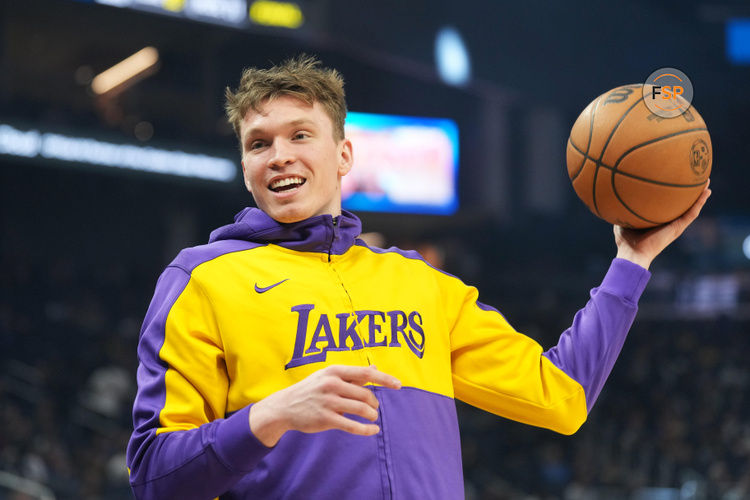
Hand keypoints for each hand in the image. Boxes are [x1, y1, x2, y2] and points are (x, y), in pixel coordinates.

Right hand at [248, 365, 400, 446]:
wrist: (285, 406)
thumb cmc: (311, 389)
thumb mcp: (328, 376)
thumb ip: (352, 374)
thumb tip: (375, 368)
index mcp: (334, 371)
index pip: (366, 373)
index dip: (384, 379)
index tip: (399, 384)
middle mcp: (332, 384)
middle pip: (365, 393)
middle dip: (374, 402)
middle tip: (374, 408)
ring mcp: (328, 402)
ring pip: (361, 409)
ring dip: (371, 414)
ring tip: (372, 417)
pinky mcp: (325, 419)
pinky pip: (352, 426)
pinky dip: (366, 429)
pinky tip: (373, 430)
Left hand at [614, 181, 710, 269]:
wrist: (633, 254)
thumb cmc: (626, 240)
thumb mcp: (623, 219)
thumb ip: (622, 208)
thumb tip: (617, 194)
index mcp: (658, 220)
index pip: (667, 205)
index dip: (672, 194)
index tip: (675, 179)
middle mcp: (669, 221)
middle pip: (682, 204)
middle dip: (688, 192)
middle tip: (694, 177)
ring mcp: (675, 225)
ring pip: (691, 207)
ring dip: (699, 194)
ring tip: (706, 181)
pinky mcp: (678, 228)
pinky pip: (692, 213)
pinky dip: (700, 202)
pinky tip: (706, 192)